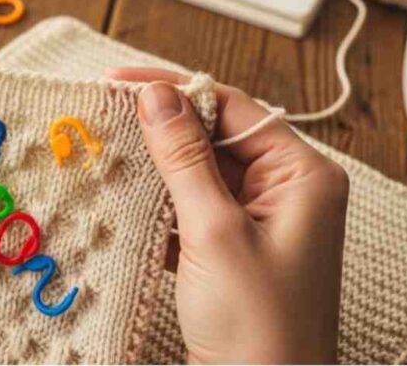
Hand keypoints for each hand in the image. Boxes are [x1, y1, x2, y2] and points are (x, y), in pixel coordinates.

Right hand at [108, 68, 348, 363]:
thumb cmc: (259, 325)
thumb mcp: (214, 233)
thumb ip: (184, 159)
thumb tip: (157, 95)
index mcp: (303, 176)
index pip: (234, 108)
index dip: (177, 89)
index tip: (120, 81)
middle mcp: (286, 192)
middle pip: (216, 137)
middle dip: (161, 128)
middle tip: (104, 112)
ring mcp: (259, 224)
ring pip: (199, 175)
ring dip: (155, 167)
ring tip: (104, 150)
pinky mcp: (234, 252)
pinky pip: (193, 211)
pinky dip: (159, 205)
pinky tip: (122, 198)